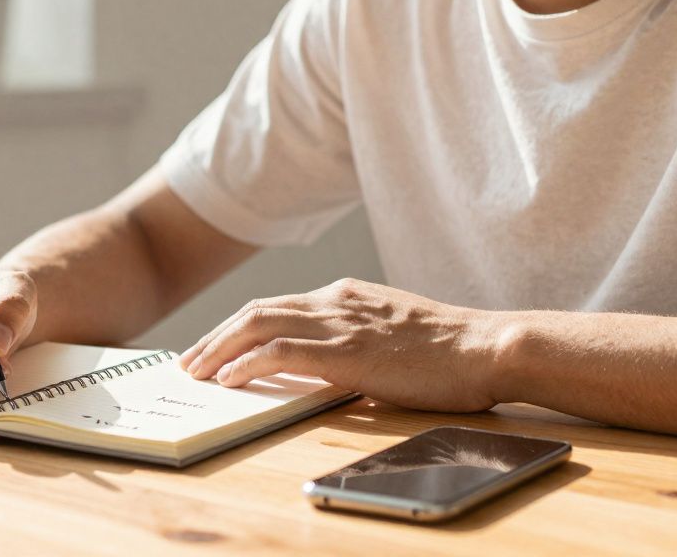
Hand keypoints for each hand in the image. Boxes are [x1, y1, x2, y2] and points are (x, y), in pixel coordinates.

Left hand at [177, 278, 506, 411]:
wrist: (487, 347)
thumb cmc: (451, 351)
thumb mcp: (393, 334)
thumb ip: (355, 339)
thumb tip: (322, 365)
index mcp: (346, 296)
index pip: (275, 306)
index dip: (237, 327)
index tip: (214, 347)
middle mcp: (335, 301)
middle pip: (255, 311)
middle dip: (216, 336)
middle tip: (189, 361)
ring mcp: (339, 323)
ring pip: (257, 325)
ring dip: (219, 349)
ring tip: (197, 372)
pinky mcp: (346, 351)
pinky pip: (279, 352)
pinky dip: (247, 362)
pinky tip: (230, 378)